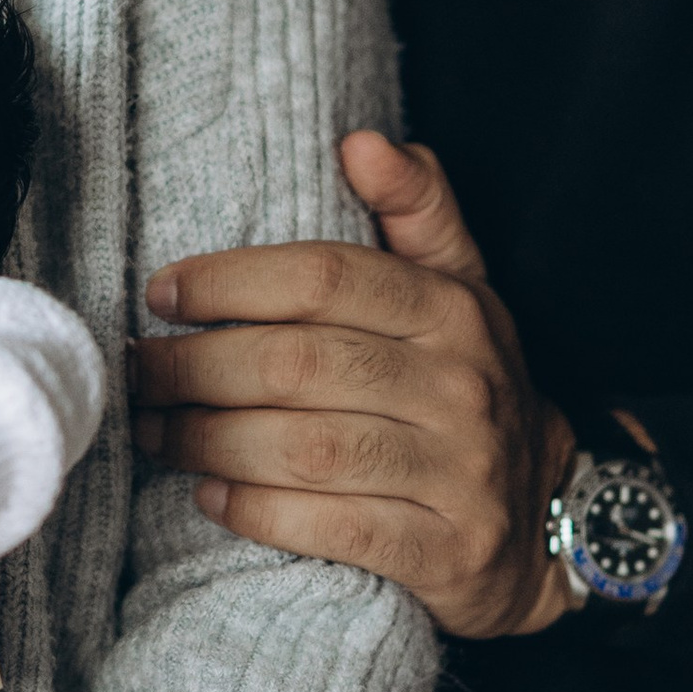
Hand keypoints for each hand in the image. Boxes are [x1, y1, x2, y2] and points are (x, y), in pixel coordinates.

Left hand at [130, 131, 577, 638]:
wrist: (550, 515)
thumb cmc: (470, 385)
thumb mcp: (463, 287)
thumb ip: (417, 209)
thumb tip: (362, 141)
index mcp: (453, 310)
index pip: (324, 277)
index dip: (229, 280)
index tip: (164, 293)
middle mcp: (461, 387)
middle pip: (297, 366)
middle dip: (197, 368)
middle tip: (142, 373)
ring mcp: (459, 473)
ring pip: (304, 450)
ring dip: (208, 441)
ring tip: (156, 433)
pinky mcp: (446, 550)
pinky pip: (331, 528)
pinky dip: (256, 511)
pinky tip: (210, 494)